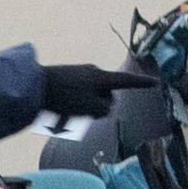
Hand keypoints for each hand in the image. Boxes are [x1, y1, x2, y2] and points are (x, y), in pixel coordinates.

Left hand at [37, 63, 159, 119]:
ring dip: (84, 109)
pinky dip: (73, 107)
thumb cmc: (63, 97)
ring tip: (65, 114)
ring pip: (91, 98)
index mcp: (101, 77)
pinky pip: (78, 97)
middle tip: (80, 115)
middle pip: (107, 95)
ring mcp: (79, 76)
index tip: (155, 82)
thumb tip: (105, 106)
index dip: (141, 84)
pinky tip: (58, 112)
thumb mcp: (89, 107)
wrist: (32, 86)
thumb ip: (104, 108)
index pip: (126, 81)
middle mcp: (92, 73)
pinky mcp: (67, 81)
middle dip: (100, 107)